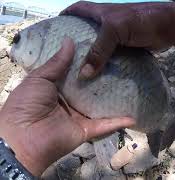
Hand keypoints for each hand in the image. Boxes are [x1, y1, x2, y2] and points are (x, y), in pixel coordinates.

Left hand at [0, 38, 134, 175]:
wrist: (23, 136)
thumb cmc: (27, 103)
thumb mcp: (39, 78)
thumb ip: (56, 62)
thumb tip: (69, 40)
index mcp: (56, 89)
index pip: (75, 74)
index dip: (86, 63)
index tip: (101, 50)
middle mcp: (69, 102)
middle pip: (90, 89)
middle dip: (103, 78)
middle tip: (121, 64)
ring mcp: (79, 116)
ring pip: (100, 106)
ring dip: (114, 99)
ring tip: (131, 85)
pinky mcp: (87, 130)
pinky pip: (105, 125)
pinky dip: (119, 121)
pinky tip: (134, 115)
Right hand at [60, 1, 173, 78]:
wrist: (167, 28)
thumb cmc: (139, 21)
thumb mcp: (115, 30)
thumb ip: (99, 50)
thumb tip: (84, 74)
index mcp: (101, 13)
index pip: (79, 9)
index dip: (67, 15)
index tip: (55, 27)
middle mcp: (108, 23)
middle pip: (88, 31)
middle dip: (77, 41)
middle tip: (66, 58)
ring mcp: (119, 36)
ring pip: (101, 46)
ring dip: (92, 56)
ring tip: (80, 71)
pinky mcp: (128, 48)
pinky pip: (114, 57)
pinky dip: (108, 65)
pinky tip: (101, 76)